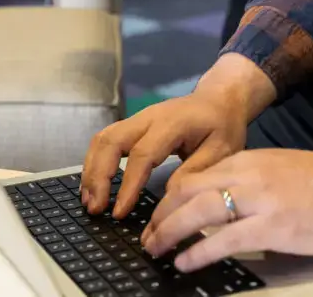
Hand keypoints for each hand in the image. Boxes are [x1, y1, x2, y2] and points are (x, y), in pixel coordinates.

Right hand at [81, 91, 247, 217]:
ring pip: (103, 139)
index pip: (142, 154)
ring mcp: (138, 118)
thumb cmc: (223, 126)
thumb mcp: (222, 151)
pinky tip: (94, 185)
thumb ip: (196, 171)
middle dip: (98, 176)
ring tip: (89, 201)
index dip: (128, 185)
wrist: (220, 99)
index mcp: (172, 123)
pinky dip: (95, 162)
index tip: (119, 212)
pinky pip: (106, 139)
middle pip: (111, 141)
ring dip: (92, 169)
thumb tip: (168, 196)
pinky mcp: (133, 125)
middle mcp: (148, 117)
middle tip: (96, 209)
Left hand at [142, 150, 312, 271]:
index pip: (194, 176)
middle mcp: (246, 176)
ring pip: (197, 212)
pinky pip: (223, 239)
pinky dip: (197, 252)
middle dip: (161, 215)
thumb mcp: (278, 168)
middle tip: (148, 236)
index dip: (170, 198)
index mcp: (247, 161)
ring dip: (170, 232)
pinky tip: (185, 262)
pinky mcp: (270, 226)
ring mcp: (257, 200)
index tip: (160, 214)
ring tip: (156, 249)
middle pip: (187, 192)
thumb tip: (226, 201)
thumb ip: (250, 180)